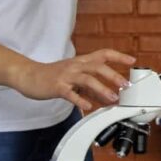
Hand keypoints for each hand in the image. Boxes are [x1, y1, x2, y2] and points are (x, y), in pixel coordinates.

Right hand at [9, 49, 135, 111]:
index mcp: (82, 61)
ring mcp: (66, 76)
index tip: (132, 60)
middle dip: (114, 75)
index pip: (103, 54)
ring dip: (102, 88)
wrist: (28, 75)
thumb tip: (107, 96)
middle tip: (126, 85)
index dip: (119, 56)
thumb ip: (91, 87)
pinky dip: (80, 100)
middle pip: (98, 66)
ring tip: (112, 98)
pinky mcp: (57, 87)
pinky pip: (70, 94)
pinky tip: (88, 106)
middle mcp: (76, 66)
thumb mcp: (75, 78)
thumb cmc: (53, 75)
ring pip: (87, 79)